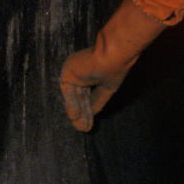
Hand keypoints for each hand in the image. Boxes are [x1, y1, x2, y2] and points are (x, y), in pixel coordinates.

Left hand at [55, 0, 168, 131]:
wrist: (113, 53)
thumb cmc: (115, 67)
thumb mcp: (108, 88)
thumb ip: (98, 99)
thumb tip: (93, 113)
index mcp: (95, 75)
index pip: (90, 95)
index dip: (89, 110)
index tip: (89, 125)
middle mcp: (84, 74)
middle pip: (81, 98)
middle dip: (83, 114)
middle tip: (84, 129)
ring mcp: (75, 73)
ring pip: (74, 97)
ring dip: (77, 113)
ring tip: (80, 128)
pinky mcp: (68, 72)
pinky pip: (68, 92)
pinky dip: (71, 105)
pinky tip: (75, 118)